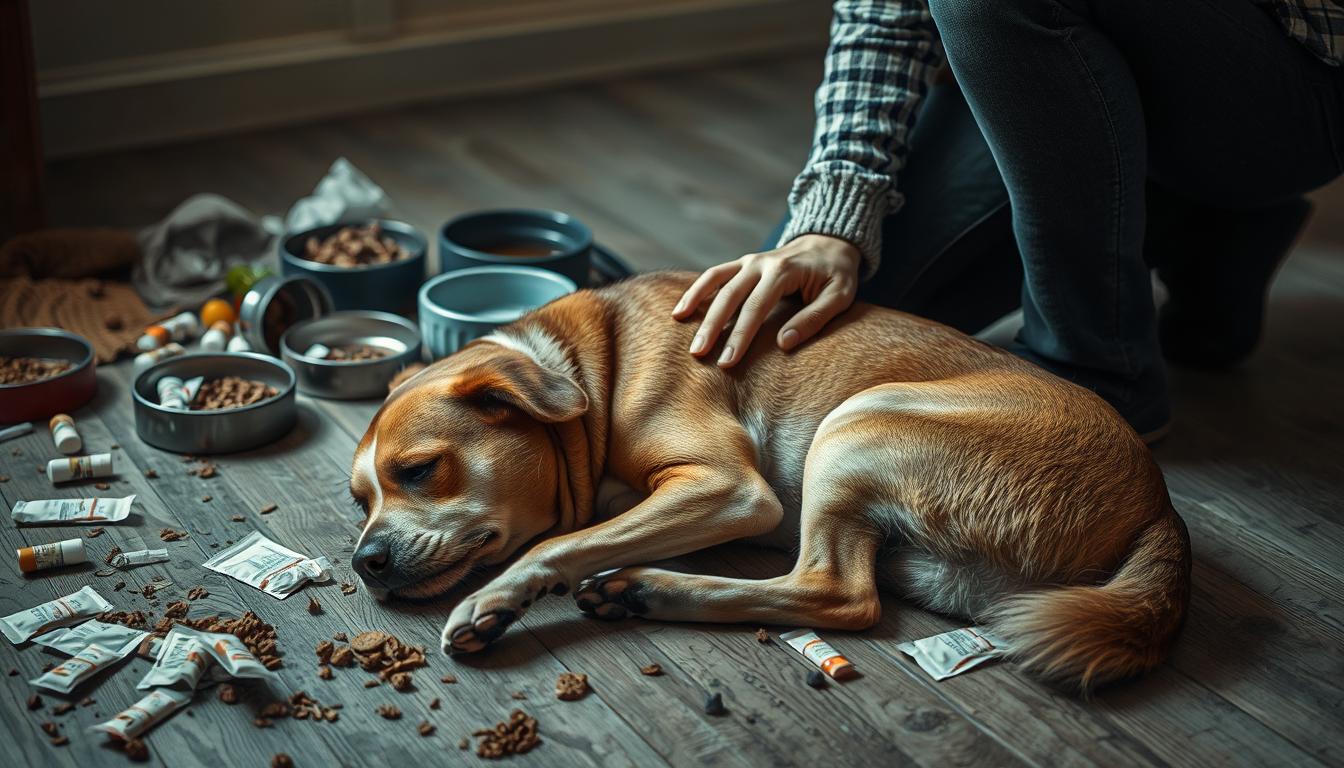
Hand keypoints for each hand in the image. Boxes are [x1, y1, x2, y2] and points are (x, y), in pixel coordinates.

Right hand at [673, 234, 860, 366]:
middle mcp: (760, 262)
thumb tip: (784, 343)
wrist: (830, 241)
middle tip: (698, 355)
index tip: (727, 363)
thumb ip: (814, 318)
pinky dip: (696, 290)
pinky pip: (714, 275)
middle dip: (712, 327)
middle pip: (729, 296)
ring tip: (680, 330)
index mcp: (783, 271)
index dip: (740, 336)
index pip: (756, 308)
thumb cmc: (837, 274)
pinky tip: (681, 310)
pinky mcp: (742, 263)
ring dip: (696, 305)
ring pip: (715, 282)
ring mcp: (749, 261)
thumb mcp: (839, 296)